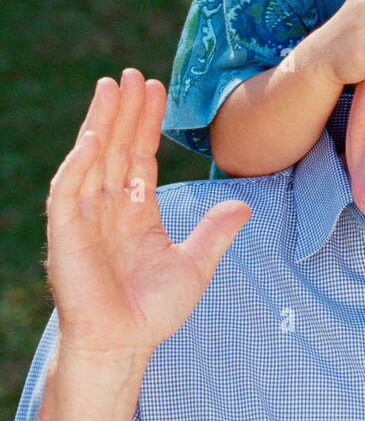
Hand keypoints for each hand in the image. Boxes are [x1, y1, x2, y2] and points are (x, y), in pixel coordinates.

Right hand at [47, 69, 251, 361]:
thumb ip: (215, 232)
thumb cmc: (152, 313)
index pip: (139, 155)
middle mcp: (108, 207)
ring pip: (92, 158)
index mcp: (136, 211)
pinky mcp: (65, 233)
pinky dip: (79, 162)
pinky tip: (93, 136)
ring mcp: (84, 218)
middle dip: (123, 110)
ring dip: (100, 122)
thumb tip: (244, 205)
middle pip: (116, 147)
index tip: (155, 88)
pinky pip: (68, 189)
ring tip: (111, 87)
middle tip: (132, 73)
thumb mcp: (194, 265)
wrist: (122, 347)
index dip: (146, 122)